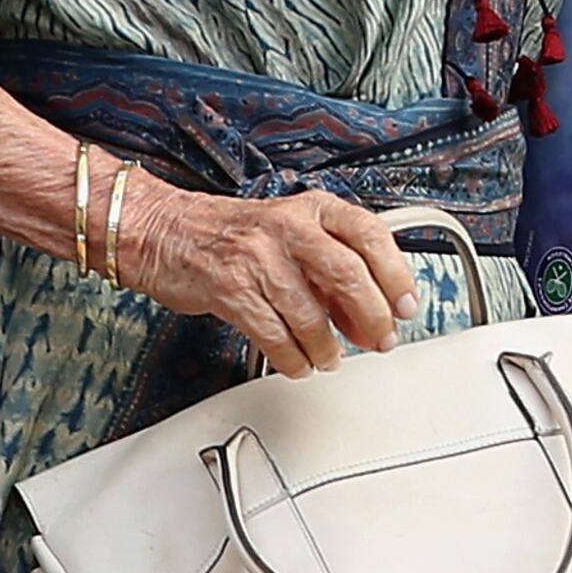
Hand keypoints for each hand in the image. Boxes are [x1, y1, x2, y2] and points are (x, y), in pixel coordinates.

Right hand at [120, 183, 426, 376]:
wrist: (165, 231)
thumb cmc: (233, 235)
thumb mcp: (291, 236)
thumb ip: (331, 271)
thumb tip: (369, 317)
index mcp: (313, 208)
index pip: (370, 235)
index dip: (396, 273)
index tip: (407, 305)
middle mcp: (289, 227)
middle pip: (347, 274)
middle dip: (371, 316)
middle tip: (380, 340)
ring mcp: (258, 257)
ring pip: (309, 312)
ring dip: (327, 346)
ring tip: (331, 358)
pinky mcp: (230, 288)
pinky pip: (273, 333)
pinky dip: (292, 357)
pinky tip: (299, 363)